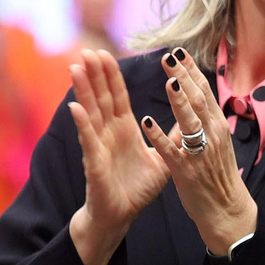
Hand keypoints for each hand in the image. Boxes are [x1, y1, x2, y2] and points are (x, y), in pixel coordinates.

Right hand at [67, 49, 169, 264]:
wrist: (122, 215)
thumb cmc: (137, 188)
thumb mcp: (161, 158)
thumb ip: (171, 136)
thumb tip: (189, 117)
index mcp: (124, 129)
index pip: (117, 96)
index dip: (112, 75)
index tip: (105, 52)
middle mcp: (108, 133)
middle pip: (101, 97)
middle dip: (94, 74)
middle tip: (88, 50)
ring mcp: (99, 146)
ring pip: (91, 113)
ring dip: (83, 90)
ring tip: (76, 67)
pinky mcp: (95, 163)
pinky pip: (88, 140)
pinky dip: (82, 124)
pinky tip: (75, 107)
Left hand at [141, 47, 258, 256]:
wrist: (226, 209)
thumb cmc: (218, 175)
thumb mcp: (217, 142)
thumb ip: (206, 118)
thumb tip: (198, 93)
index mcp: (217, 126)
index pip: (204, 92)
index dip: (191, 71)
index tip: (178, 51)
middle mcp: (211, 135)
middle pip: (198, 100)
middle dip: (184, 77)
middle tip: (169, 56)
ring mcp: (200, 153)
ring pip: (190, 122)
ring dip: (179, 102)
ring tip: (168, 82)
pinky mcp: (186, 171)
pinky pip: (171, 151)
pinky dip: (160, 136)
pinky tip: (147, 123)